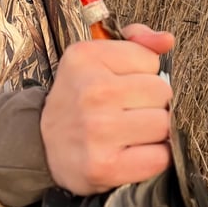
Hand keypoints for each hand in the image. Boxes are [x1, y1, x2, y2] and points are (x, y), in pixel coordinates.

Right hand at [40, 29, 174, 194]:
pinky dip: (153, 157)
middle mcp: (91, 91)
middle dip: (151, 102)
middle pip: (162, 92)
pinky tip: (133, 152)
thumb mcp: (95, 58)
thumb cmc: (78, 98)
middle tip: (128, 110)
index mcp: (86, 57)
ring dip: (154, 131)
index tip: (122, 84)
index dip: (142, 74)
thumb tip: (167, 40)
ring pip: (164, 124)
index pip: (151, 60)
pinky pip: (159, 157)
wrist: (41, 144)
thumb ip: (135, 43)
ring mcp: (98, 130)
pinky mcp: (105, 166)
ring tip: (130, 131)